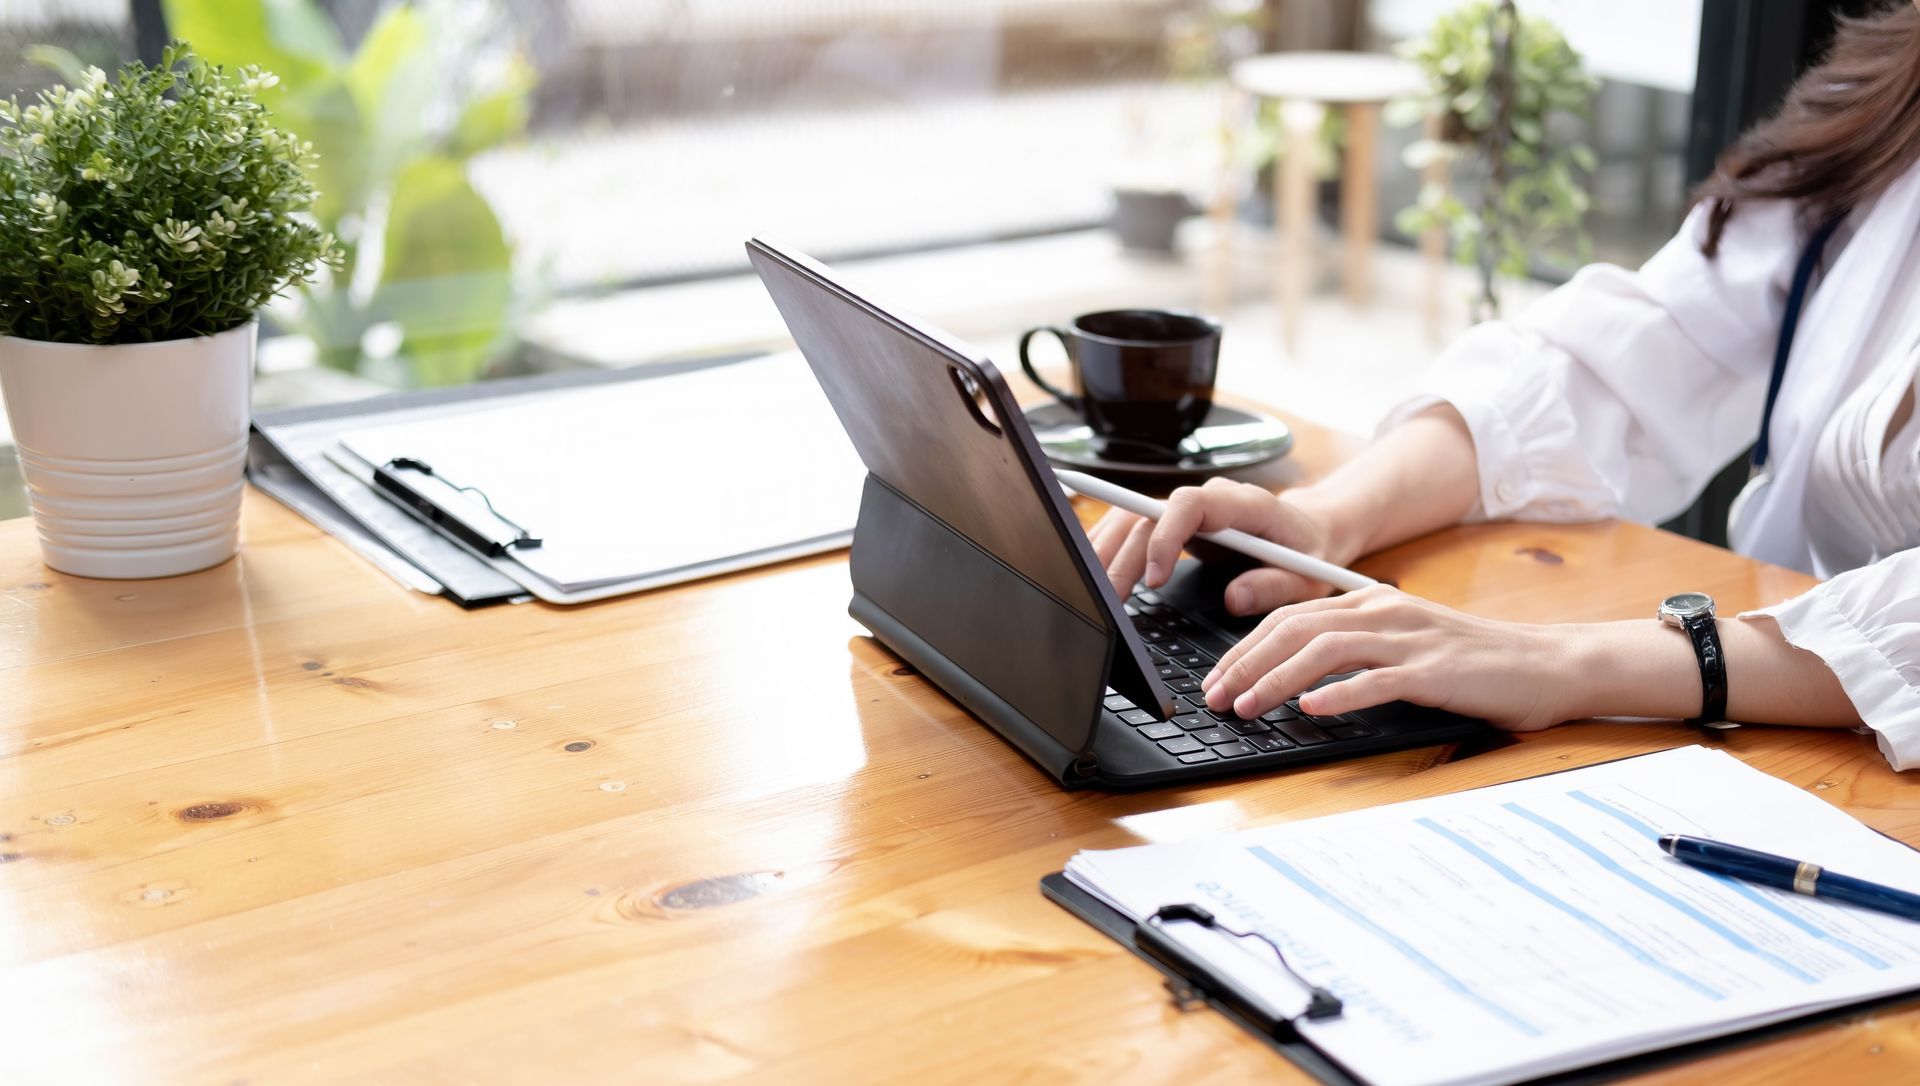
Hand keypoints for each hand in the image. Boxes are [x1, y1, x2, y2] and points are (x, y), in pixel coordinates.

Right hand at [1085, 478, 1350, 615]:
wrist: (1311, 530)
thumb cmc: (1311, 553)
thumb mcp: (1308, 578)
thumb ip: (1275, 586)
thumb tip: (1236, 599)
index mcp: (1243, 503)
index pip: (1189, 504)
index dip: (1165, 536)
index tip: (1154, 578)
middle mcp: (1209, 498)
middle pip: (1148, 514)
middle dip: (1122, 555)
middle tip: (1107, 599)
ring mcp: (1189, 508)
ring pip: (1132, 516)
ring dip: (1107, 550)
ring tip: (1091, 590)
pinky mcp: (1176, 521)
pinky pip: (1134, 525)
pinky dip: (1111, 547)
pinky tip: (1094, 571)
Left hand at [1199, 586, 1580, 729]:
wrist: (1546, 664)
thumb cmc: (1471, 662)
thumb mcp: (1403, 643)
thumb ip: (1355, 649)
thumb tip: (1296, 678)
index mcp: (1370, 604)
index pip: (1289, 617)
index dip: (1243, 647)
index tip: (1215, 680)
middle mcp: (1383, 613)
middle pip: (1294, 629)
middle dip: (1245, 664)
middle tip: (1214, 698)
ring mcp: (1409, 640)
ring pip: (1324, 650)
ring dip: (1276, 680)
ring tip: (1246, 707)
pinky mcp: (1435, 672)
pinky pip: (1378, 680)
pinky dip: (1340, 694)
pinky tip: (1312, 711)